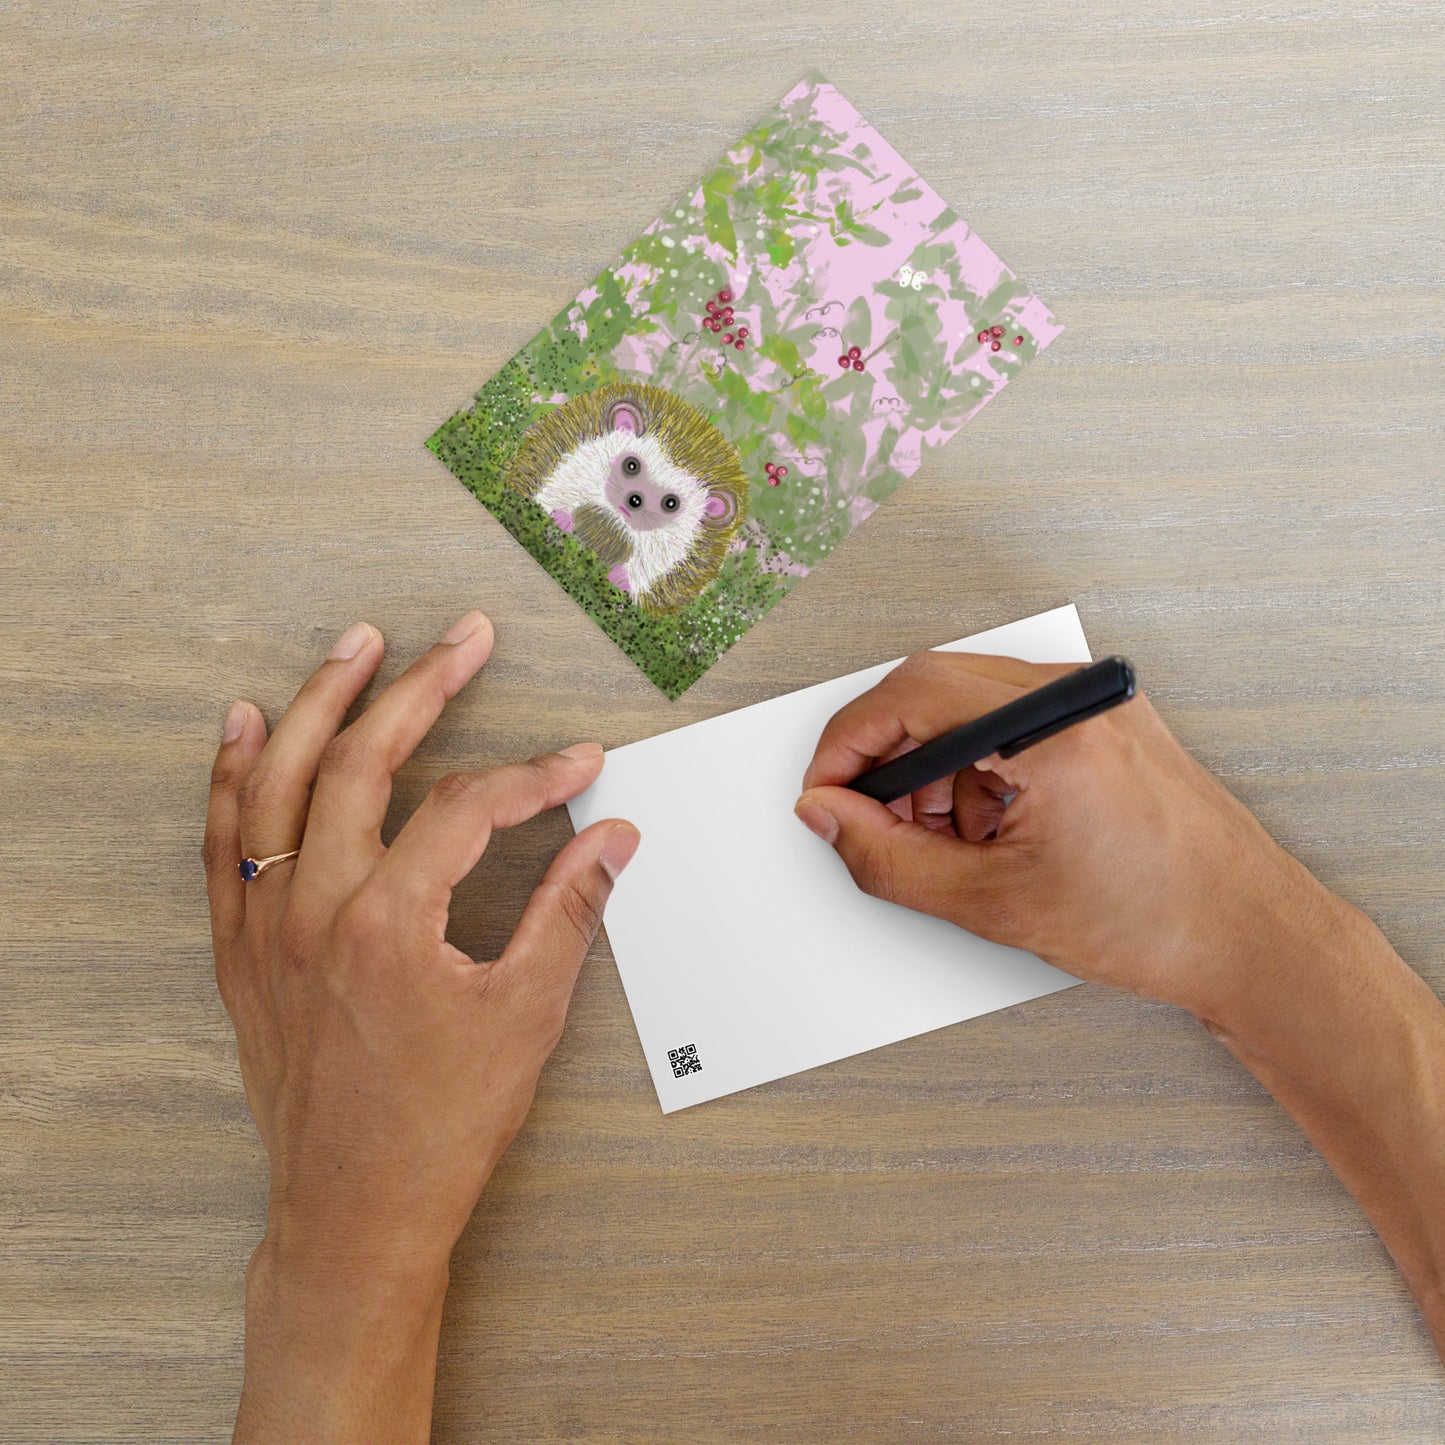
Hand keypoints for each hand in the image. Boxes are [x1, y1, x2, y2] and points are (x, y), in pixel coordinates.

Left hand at [203, 611, 638, 1441]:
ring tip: (355, 646)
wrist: (356, 1209)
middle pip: (359, 762)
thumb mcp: (527, 1013)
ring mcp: (266, 927)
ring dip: (316, 704)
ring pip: (276, 782)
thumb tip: (613, 839)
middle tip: (463, 638)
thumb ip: (570, 910)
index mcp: (389, 922)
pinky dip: (229, 776)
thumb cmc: (440, 1125)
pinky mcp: (242, 952)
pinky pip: (223, 843)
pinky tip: (242, 728)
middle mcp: (314, 910)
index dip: (532, 776)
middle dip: (421, 688)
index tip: (578, 765)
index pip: (466, 806)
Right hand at [793, 649, 1318, 1017]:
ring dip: (936, 773)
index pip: (909, 695)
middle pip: (933, 692)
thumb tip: (830, 817)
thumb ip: (887, 858)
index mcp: (1049, 726)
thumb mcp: (993, 901)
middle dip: (891, 764)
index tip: (826, 791)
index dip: (847, 745)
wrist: (1251, 938)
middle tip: (879, 828)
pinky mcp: (1105, 722)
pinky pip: (1012, 726)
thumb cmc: (1158, 921)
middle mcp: (1075, 697)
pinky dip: (980, 773)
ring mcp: (1095, 704)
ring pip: (969, 709)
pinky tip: (993, 833)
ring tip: (952, 846)